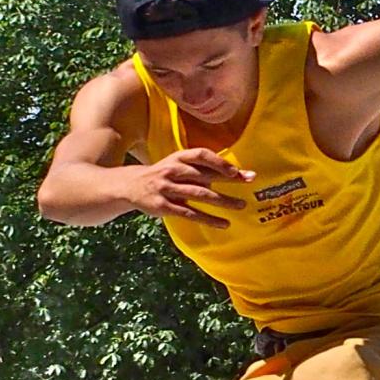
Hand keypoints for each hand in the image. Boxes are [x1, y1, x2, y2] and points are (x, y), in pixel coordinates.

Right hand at [122, 148, 253, 226]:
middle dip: (229, 179)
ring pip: (200, 195)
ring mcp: (167, 189)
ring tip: (241, 205)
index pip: (201, 155)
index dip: (219, 161)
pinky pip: (190, 213)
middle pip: (205, 175)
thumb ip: (200, 169)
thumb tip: (233, 174)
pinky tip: (223, 224)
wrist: (130, 186)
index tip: (236, 170)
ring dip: (223, 201)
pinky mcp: (164, 207)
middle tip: (249, 182)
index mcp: (178, 158)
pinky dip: (208, 219)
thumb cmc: (163, 175)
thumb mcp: (177, 165)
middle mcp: (172, 171)